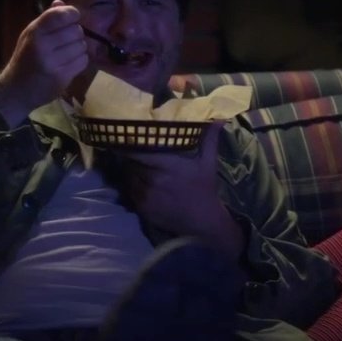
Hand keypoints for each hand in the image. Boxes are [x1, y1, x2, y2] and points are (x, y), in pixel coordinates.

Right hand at [0, 0, 89, 125]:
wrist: (16, 90)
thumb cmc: (25, 59)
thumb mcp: (30, 36)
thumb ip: (46, 19)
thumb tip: (61, 3)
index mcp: (34, 32)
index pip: (61, 14)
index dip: (72, 14)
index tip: (73, 18)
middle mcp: (42, 46)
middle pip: (76, 31)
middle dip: (76, 34)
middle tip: (68, 40)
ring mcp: (52, 63)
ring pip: (82, 46)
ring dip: (79, 48)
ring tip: (68, 53)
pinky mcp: (61, 77)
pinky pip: (83, 61)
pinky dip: (80, 61)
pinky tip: (70, 63)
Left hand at [116, 122, 247, 259]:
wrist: (202, 221)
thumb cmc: (204, 189)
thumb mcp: (208, 163)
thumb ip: (209, 140)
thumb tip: (218, 119)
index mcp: (168, 166)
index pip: (139, 152)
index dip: (128, 146)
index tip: (123, 138)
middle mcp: (154, 180)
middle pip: (131, 164)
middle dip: (130, 158)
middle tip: (130, 152)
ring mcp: (146, 196)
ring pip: (128, 177)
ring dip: (130, 172)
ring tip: (134, 167)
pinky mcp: (142, 208)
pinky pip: (130, 192)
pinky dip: (132, 186)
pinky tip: (139, 182)